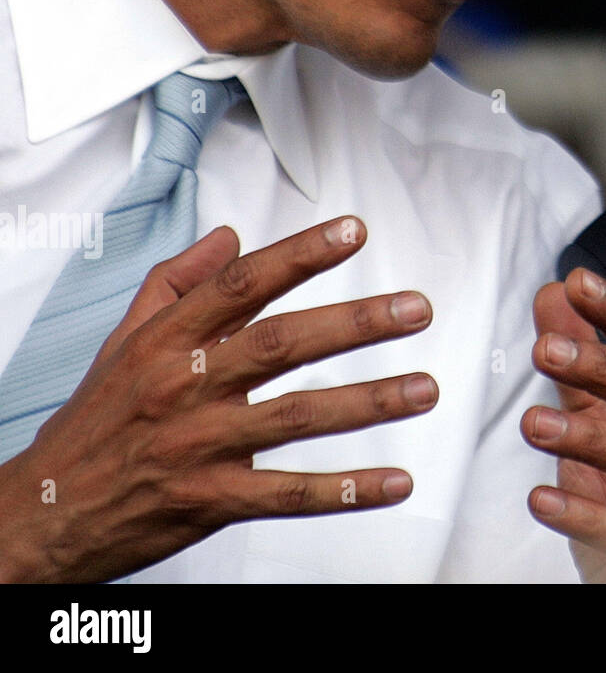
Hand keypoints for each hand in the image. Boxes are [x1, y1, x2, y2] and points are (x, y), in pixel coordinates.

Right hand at [0, 216, 435, 581]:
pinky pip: (288, 494)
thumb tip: (231, 235)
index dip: (301, 254)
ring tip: (424, 388)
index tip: (355, 231)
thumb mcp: (124, 338)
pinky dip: (345, 490)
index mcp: (168, 340)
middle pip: (282, 344)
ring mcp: (201, 445)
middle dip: (357, 322)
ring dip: (369, 402)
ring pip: (296, 417)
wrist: (42, 514)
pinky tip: (394, 481)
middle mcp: (187, 385)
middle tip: (415, 309)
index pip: (242, 284)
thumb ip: (179, 280)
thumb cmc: (95, 420)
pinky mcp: (210, 502)